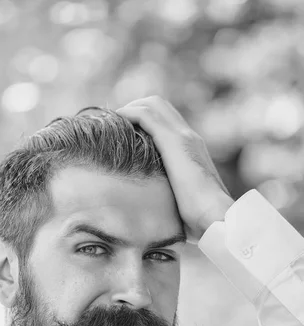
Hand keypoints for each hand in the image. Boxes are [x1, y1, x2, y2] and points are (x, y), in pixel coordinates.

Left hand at [117, 95, 234, 243]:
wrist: (216, 217)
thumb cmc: (201, 221)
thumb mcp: (182, 204)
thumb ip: (171, 199)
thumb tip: (159, 216)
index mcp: (192, 151)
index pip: (167, 122)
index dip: (144, 122)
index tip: (124, 134)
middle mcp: (189, 138)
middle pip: (159, 105)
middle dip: (134, 109)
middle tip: (113, 124)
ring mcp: (183, 137)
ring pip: (152, 104)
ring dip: (128, 109)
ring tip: (110, 122)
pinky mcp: (174, 141)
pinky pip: (146, 115)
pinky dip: (128, 114)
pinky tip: (114, 124)